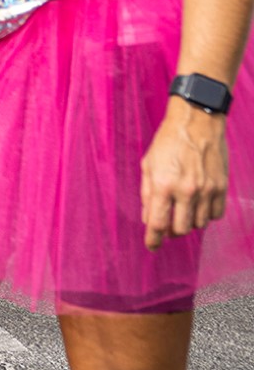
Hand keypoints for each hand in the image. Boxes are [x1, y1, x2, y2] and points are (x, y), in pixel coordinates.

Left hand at [141, 98, 229, 248]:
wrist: (196, 123)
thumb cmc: (168, 142)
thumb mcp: (148, 165)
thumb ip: (147, 194)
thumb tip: (148, 219)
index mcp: (163, 184)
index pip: (158, 223)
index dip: (153, 239)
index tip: (151, 247)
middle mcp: (186, 191)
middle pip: (180, 229)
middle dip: (171, 232)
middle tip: (167, 226)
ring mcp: (206, 191)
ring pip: (198, 224)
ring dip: (188, 222)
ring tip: (182, 209)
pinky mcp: (221, 188)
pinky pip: (215, 215)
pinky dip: (205, 215)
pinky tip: (198, 205)